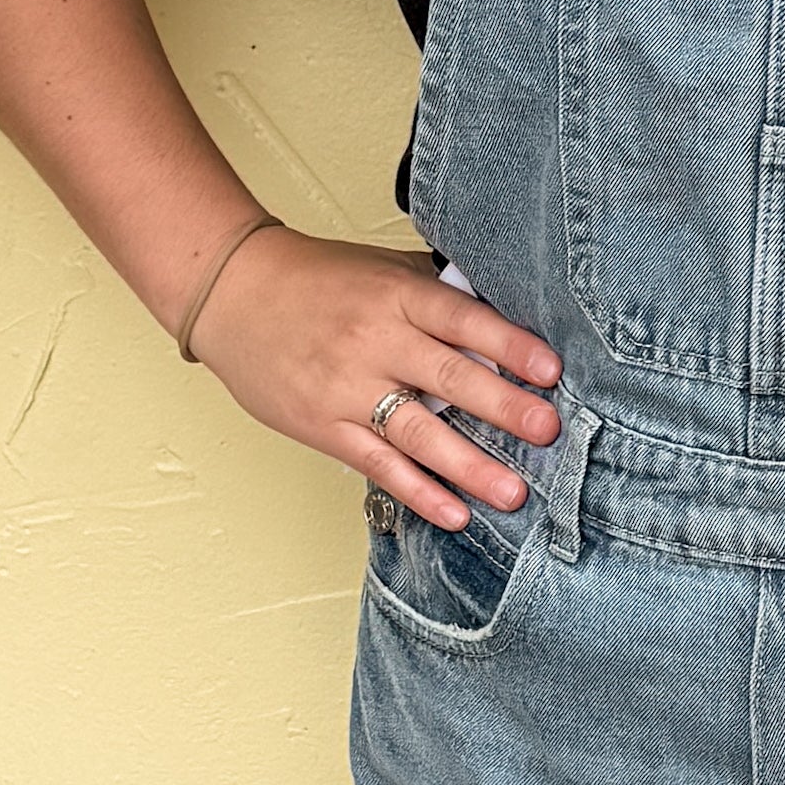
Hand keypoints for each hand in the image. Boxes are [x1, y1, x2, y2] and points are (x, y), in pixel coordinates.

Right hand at [188, 228, 562, 524]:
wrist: (233, 294)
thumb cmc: (319, 281)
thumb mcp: (383, 271)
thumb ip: (438, 297)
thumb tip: (509, 325)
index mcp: (396, 296)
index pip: (462, 319)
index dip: (509, 345)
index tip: (550, 370)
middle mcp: (374, 341)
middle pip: (447, 378)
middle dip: (503, 407)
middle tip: (548, 432)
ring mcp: (347, 388)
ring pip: (417, 432)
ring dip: (469, 465)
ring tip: (514, 492)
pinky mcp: (324, 426)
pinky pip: (378, 464)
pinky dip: (418, 491)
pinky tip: (454, 513)